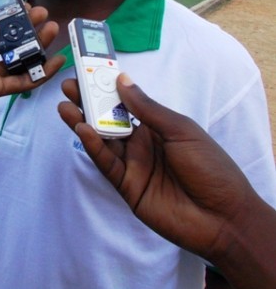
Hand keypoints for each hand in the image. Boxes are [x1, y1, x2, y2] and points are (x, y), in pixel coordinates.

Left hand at [0, 6, 64, 144]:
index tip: (23, 6)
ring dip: (35, 46)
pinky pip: (18, 82)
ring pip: (16, 59)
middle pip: (6, 40)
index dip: (5, 16)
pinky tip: (55, 63)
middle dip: (25, 27)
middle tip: (43, 14)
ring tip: (53, 30)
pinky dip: (38, 74)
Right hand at [58, 73, 259, 262]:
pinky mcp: (127, 187)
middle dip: (88, 103)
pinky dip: (94, 147)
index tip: (89, 72)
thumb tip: (122, 79)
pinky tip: (83, 130)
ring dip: (83, 123)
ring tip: (65, 106)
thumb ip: (148, 108)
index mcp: (156, 127)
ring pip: (102, 141)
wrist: (223, 216)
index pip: (125, 104)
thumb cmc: (209, 166)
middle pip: (108, 120)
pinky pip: (107, 164)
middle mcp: (141, 144)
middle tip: (69, 86)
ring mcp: (133, 166)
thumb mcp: (180, 130)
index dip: (108, 89)